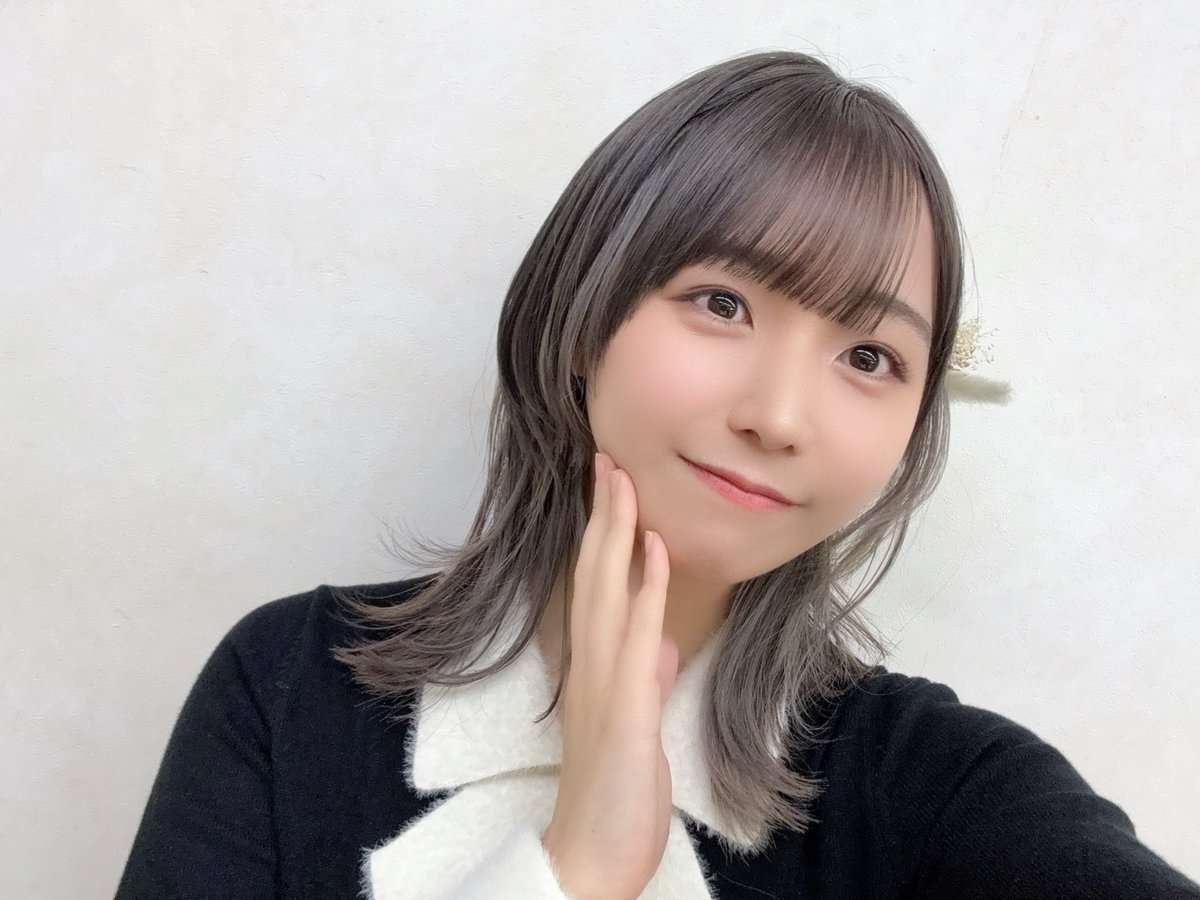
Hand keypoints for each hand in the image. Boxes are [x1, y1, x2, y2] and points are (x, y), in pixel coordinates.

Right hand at [541, 451, 679, 899]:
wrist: (592, 852)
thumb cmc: (614, 788)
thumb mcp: (636, 723)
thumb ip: (645, 678)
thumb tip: (661, 643)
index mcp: (592, 665)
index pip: (593, 585)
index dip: (600, 533)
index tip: (609, 485)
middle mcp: (589, 663)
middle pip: (593, 573)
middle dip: (602, 513)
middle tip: (608, 458)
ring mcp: (603, 683)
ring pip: (607, 590)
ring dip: (617, 532)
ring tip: (624, 480)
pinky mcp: (624, 709)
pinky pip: (635, 637)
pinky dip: (645, 590)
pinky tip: (655, 550)